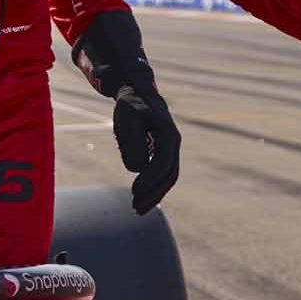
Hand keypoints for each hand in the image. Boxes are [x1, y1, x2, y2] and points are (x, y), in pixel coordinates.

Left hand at [110, 79, 180, 213]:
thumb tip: (138, 168)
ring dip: (155, 194)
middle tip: (135, 208)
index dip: (150, 180)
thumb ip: (131, 143)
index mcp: (168, 133)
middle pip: (170, 174)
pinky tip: (142, 197)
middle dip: (154, 194)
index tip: (134, 191)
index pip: (163, 163)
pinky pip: (164, 173)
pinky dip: (155, 187)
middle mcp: (174, 142)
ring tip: (137, 208)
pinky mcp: (164, 151)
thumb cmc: (130, 106)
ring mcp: (171, 147)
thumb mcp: (126, 120)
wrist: (137, 92)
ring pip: (169, 177)